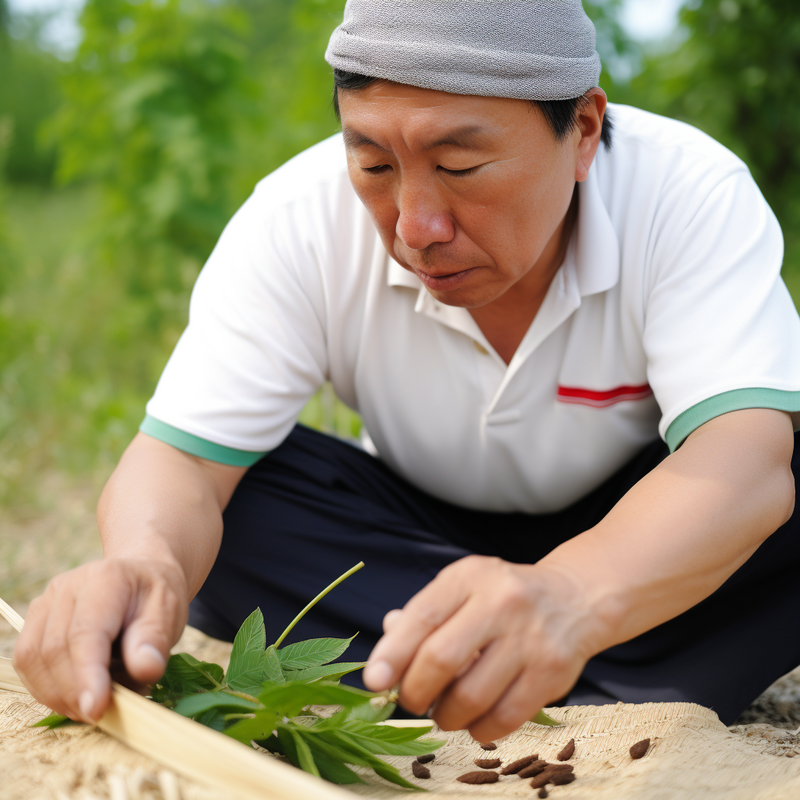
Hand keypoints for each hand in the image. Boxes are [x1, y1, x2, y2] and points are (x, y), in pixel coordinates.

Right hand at [13, 557, 187, 722]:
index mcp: (106, 579)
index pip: (85, 632)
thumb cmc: (154, 598)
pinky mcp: (34, 621)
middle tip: (106, 712)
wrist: (140, 578)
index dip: (87, 675)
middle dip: (75, 692)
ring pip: (33, 660)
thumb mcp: (169, 612)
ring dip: (60, 694)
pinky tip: (76, 695)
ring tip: (96, 702)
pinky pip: (28, 664)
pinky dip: (48, 689)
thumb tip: (145, 670)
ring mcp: (46, 602)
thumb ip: (155, 640)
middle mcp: (67, 587)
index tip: (97, 709)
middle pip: (55, 650)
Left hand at [362, 555, 602, 741]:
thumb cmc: (501, 596)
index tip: (374, 681)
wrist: (573, 599)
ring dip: (446, 717)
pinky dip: (479, 729)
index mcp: (470, 576)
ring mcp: (530, 638)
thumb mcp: (461, 588)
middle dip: (416, 691)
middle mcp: (502, 602)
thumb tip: (384, 659)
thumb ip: (422, 618)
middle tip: (412, 701)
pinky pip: (503, 718)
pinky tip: (475, 720)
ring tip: (444, 712)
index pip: (423, 616)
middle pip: (442, 659)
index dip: (393, 654)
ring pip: (471, 697)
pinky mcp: (552, 673)